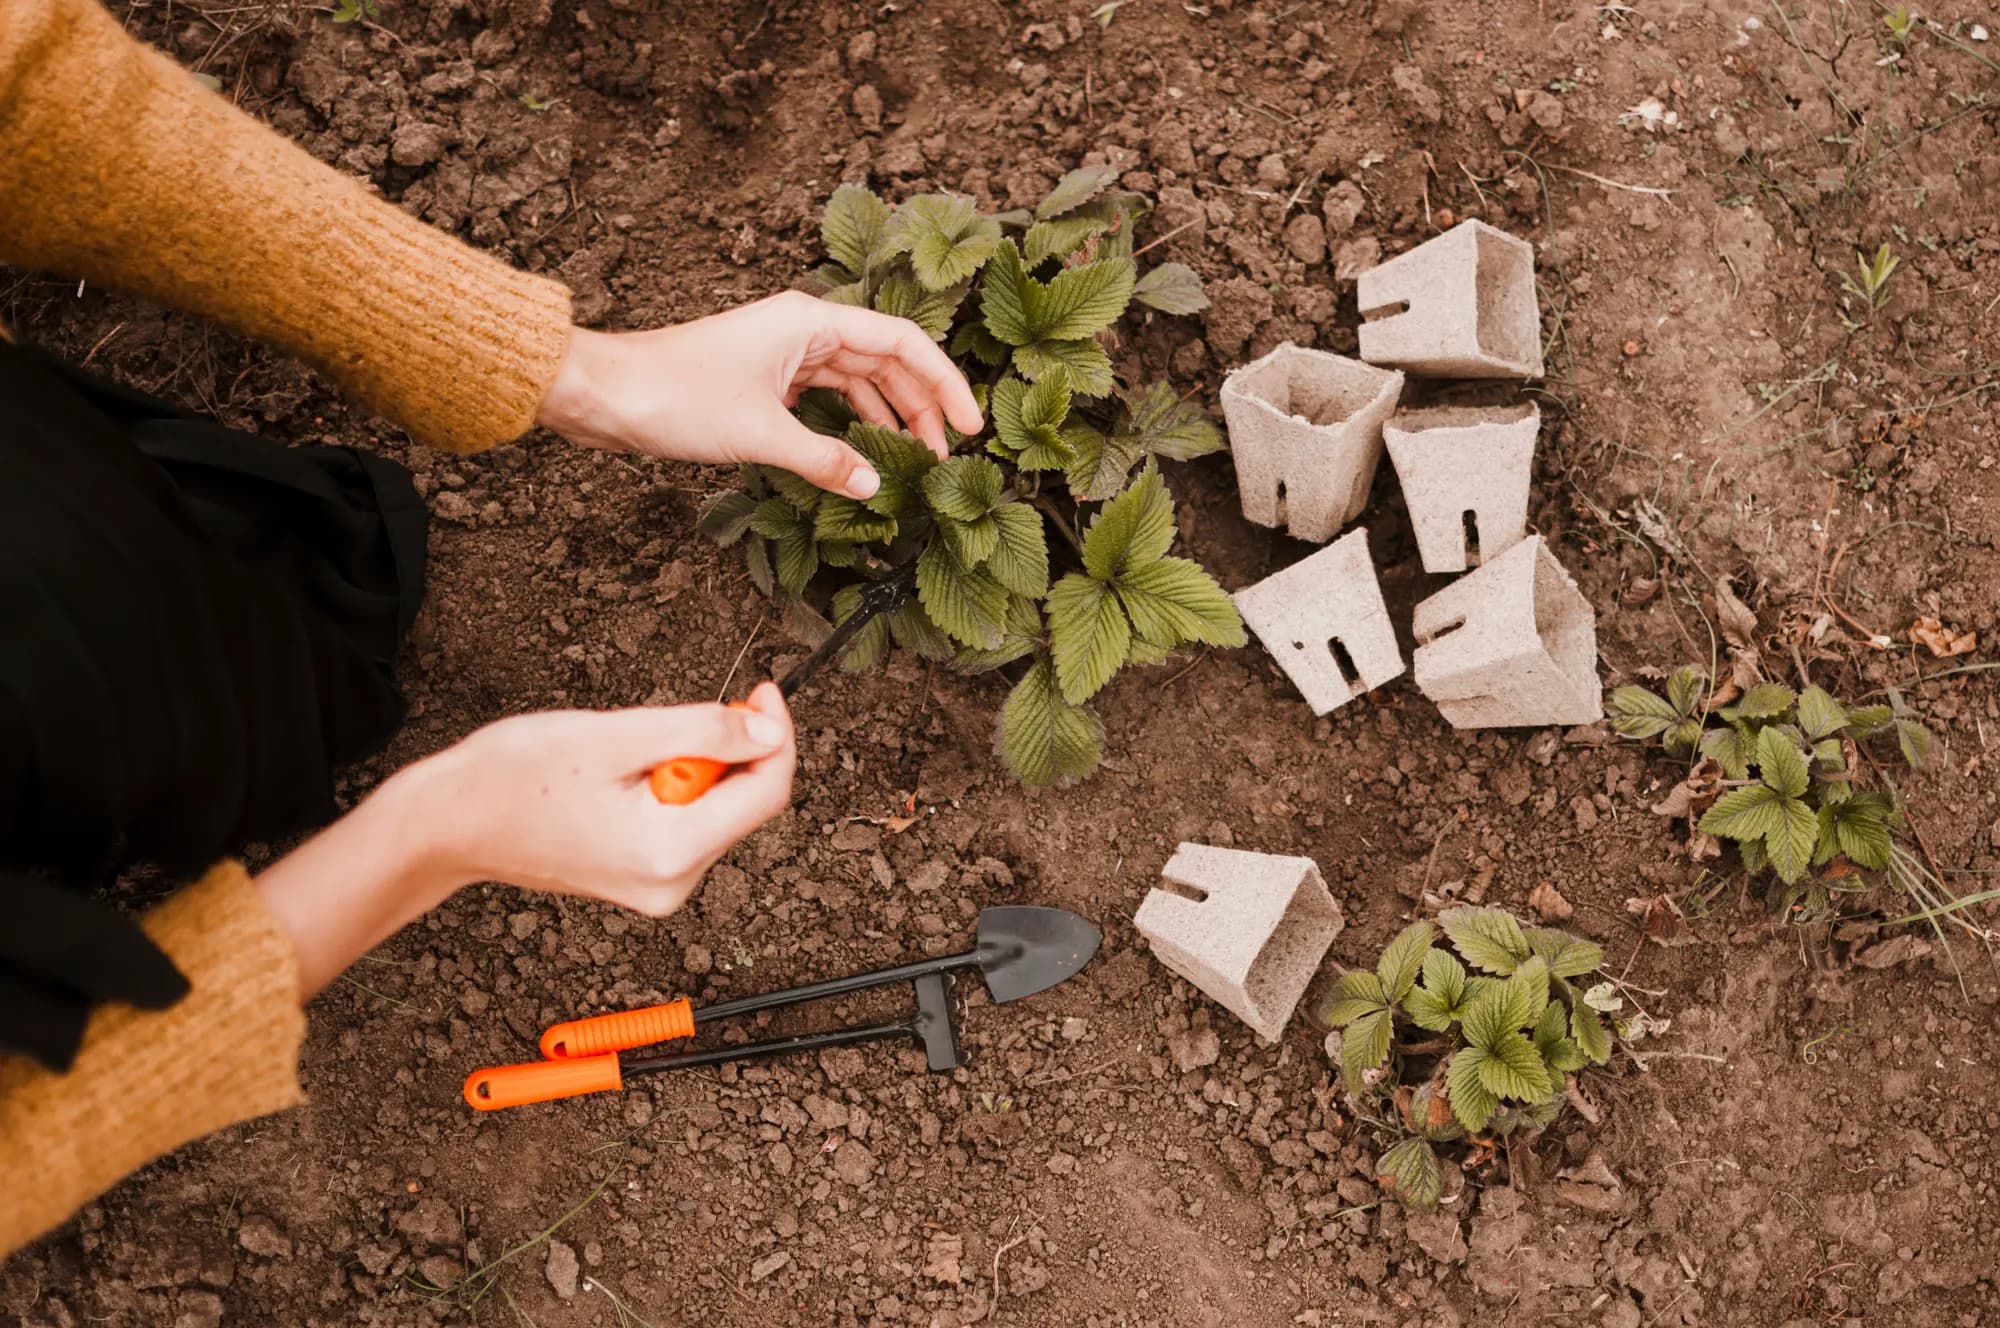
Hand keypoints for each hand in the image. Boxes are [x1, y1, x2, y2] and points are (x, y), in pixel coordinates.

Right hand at [255, 685, 795, 996]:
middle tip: (667, 717)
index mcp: (671, 852)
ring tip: (622, 753)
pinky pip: (684, 820)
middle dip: (722, 748)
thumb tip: (769, 732)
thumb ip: (700, 732)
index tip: (760, 689)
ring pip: (714, 808)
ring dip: (689, 764)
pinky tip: (618, 776)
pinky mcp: (645, 877)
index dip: (775, 733)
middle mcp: (674, 882)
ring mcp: (659, 886)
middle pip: (743, 801)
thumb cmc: (513, 777)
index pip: (767, 793)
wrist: (449, 823)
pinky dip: (668, 785)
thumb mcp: (615, 735)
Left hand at [533, 291, 983, 500]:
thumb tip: (874, 485)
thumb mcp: (760, 434)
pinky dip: (849, 423)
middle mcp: (801, 329)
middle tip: (946, 455)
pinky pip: (825, 396)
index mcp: (809, 321)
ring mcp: (782, 354)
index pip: (902, 341)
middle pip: (885, 361)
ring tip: (913, 459)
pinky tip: (863, 453)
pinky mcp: (763, 379)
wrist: (603, 394)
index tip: (970, 425)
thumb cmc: (674, 395)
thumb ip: (826, 460)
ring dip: (888, 416)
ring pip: (856, 380)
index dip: (943, 382)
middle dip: (921, 406)